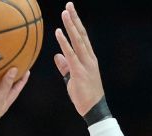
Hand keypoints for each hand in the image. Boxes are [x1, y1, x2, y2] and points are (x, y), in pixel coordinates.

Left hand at [54, 2, 104, 116]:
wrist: (94, 109)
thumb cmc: (84, 95)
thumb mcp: (72, 78)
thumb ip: (65, 66)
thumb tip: (57, 55)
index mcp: (88, 58)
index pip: (82, 37)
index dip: (76, 24)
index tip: (71, 12)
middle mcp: (89, 58)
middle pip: (81, 34)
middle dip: (75, 19)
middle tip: (69, 4)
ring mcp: (85, 64)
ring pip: (77, 40)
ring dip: (71, 25)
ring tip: (65, 12)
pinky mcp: (79, 71)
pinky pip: (71, 54)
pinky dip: (64, 42)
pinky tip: (58, 32)